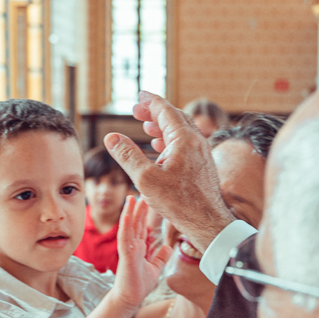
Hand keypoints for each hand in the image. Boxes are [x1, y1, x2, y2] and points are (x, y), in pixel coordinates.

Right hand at [104, 91, 234, 252]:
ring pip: (182, 131)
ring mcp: (202, 153)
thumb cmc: (179, 203)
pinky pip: (186, 144)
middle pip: (174, 117)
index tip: (139, 96)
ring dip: (163, 126)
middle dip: (155, 112)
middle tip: (137, 111)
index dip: (150, 101)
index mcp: (184, 139)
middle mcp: (196, 141)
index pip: (165, 110)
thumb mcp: (145, 179)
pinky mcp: (203, 164)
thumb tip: (111, 137)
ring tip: (146, 129)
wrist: (207, 222)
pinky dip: (171, 140)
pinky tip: (161, 148)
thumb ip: (127, 155)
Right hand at [112, 194, 172, 310]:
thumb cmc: (139, 285)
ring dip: (130, 212)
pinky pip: (124, 237)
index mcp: (139, 247)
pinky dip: (125, 225)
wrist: (130, 299)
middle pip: (136, 222)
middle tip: (143, 191)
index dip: (145, 214)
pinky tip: (127, 215)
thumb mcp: (155, 268)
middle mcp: (132, 245)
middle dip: (139, 208)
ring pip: (128, 226)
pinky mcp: (125, 255)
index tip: (149, 200)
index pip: (142, 226)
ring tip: (132, 197)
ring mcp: (128, 249)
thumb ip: (160, 257)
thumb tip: (169, 247)